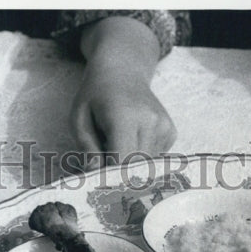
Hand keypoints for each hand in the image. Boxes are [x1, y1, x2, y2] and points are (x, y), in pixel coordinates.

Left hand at [71, 15, 176, 165]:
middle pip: (135, 167)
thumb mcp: (79, 119)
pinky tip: (132, 139)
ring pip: (146, 166)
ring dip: (131, 164)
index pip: (121, 161)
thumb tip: (94, 174)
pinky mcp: (170, 132)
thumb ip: (86, 148)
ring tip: (117, 144)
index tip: (98, 180)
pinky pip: (155, 158)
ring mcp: (163, 127)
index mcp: (124, 117)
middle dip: (119, 172)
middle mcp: (150, 122)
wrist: (122, 71)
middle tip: (104, 164)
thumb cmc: (96, 95)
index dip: (109, 176)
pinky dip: (142, 157)